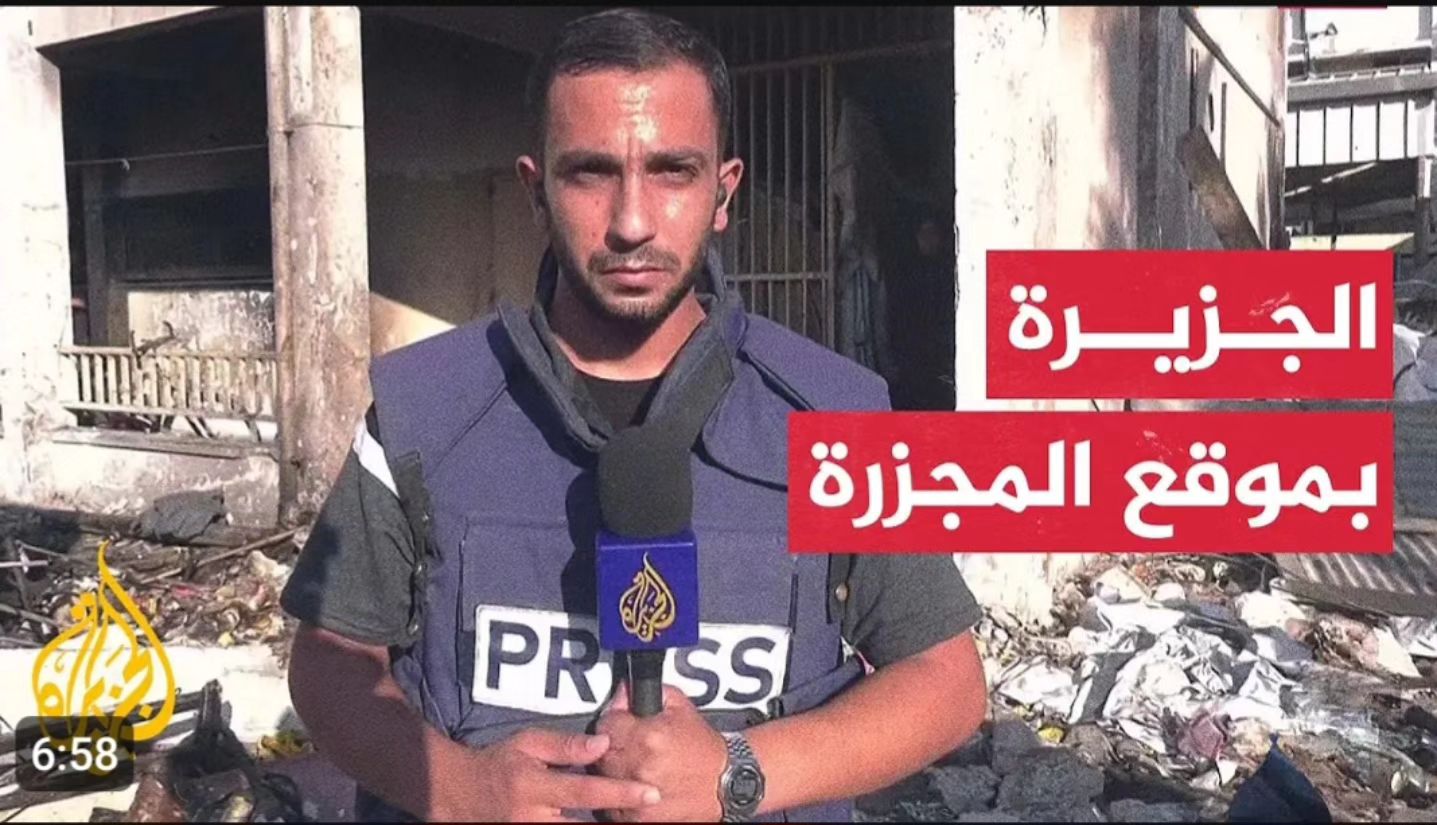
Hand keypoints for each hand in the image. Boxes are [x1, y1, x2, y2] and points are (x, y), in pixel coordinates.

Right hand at [435, 728, 661, 821]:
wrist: (459, 793)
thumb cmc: (498, 763)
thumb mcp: (527, 744)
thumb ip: (566, 745)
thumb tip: (604, 741)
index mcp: (535, 787)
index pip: (587, 792)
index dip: (620, 793)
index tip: (650, 793)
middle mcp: (533, 819)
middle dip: (617, 821)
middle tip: (651, 810)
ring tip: (632, 819)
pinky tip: (603, 822)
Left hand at [595, 684, 727, 821]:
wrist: (726, 783)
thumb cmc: (703, 748)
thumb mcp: (680, 706)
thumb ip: (646, 692)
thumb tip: (622, 691)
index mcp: (648, 737)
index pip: (605, 724)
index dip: (613, 721)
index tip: (621, 724)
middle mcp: (641, 768)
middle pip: (601, 753)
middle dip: (613, 746)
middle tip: (631, 746)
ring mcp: (639, 797)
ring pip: (604, 779)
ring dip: (614, 771)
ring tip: (635, 766)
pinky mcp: (640, 818)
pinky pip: (613, 805)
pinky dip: (622, 796)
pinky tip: (639, 785)